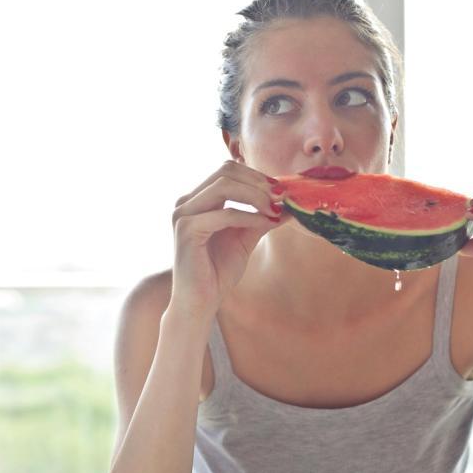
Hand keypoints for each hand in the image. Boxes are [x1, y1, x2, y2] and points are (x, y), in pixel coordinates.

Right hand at [169, 160, 293, 320]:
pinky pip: (224, 213)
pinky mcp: (186, 230)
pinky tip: (265, 222)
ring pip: (224, 185)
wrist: (200, 302)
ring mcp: (183, 214)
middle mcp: (186, 202)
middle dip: (258, 182)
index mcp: (198, 200)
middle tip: (281, 196)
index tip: (281, 189)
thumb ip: (262, 217)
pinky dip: (248, 216)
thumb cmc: (218, 272)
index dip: (256, 176)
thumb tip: (289, 203)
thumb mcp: (245, 237)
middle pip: (226, 171)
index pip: (228, 170)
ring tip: (275, 208)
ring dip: (255, 195)